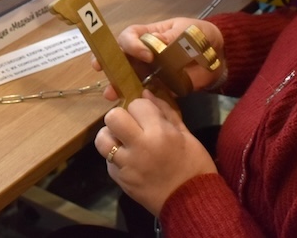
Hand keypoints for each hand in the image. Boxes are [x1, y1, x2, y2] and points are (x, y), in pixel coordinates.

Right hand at [92, 18, 224, 100]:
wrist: (219, 57)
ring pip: (128, 77)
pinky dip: (137, 99)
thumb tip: (155, 43)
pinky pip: (144, 93)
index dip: (131, 44)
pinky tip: (130, 106)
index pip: (130, 36)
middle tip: (99, 69)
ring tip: (111, 94)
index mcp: (150, 35)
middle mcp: (145, 53)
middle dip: (108, 62)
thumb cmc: (200, 36)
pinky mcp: (160, 88)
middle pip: (121, 57)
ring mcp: (151, 72)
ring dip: (117, 84)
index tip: (145, 55)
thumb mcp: (188, 31)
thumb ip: (173, 37)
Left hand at [95, 91, 217, 215]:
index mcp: (159, 133)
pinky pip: (108, 161)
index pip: (136, 104)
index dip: (142, 107)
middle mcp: (139, 147)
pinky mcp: (120, 181)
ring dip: (111, 136)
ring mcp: (126, 166)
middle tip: (132, 126)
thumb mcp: (186, 134)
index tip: (148, 116)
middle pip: (112, 117)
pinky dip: (115, 157)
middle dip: (121, 117)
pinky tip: (129, 160)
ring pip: (102, 139)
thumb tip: (146, 92)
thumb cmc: (194, 165)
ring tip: (124, 141)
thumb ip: (164, 111)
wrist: (192, 203)